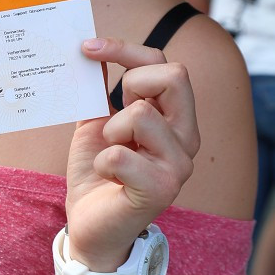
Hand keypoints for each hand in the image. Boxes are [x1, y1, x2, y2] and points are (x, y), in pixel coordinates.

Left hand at [65, 38, 198, 271]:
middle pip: (175, 76)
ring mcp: (178, 164)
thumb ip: (99, 89)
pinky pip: (120, 154)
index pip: (164, 65)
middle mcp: (186, 137)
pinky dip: (102, 161)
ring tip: (109, 153)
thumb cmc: (97, 172)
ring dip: (111, 130)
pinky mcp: (161, 189)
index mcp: (173, 117)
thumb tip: (93, 50)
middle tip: (111, 110)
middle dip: (132, 82)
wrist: (90, 226)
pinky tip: (108, 176)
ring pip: (142, 113)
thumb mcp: (96, 121)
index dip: (126, 49)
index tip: (89, 48)